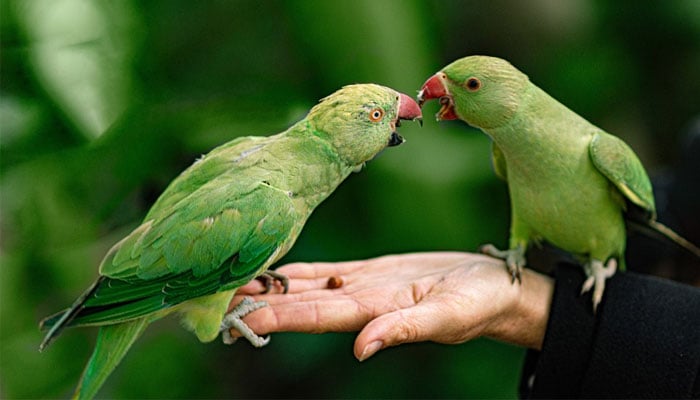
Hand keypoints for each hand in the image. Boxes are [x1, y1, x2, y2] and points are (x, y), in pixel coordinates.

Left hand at [232, 252, 552, 360]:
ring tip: (229, 282)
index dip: (275, 317)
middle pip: (299, 303)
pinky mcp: (371, 272)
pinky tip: (271, 269)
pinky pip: (325, 271)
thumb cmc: (480, 304)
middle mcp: (359, 302)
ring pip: (306, 286)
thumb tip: (362, 350)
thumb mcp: (447, 317)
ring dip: (269, 286)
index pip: (313, 315)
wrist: (496, 287)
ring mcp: (362, 286)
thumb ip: (404, 331)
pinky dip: (296, 271)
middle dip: (258, 302)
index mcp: (373, 312)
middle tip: (212, 298)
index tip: (236, 319)